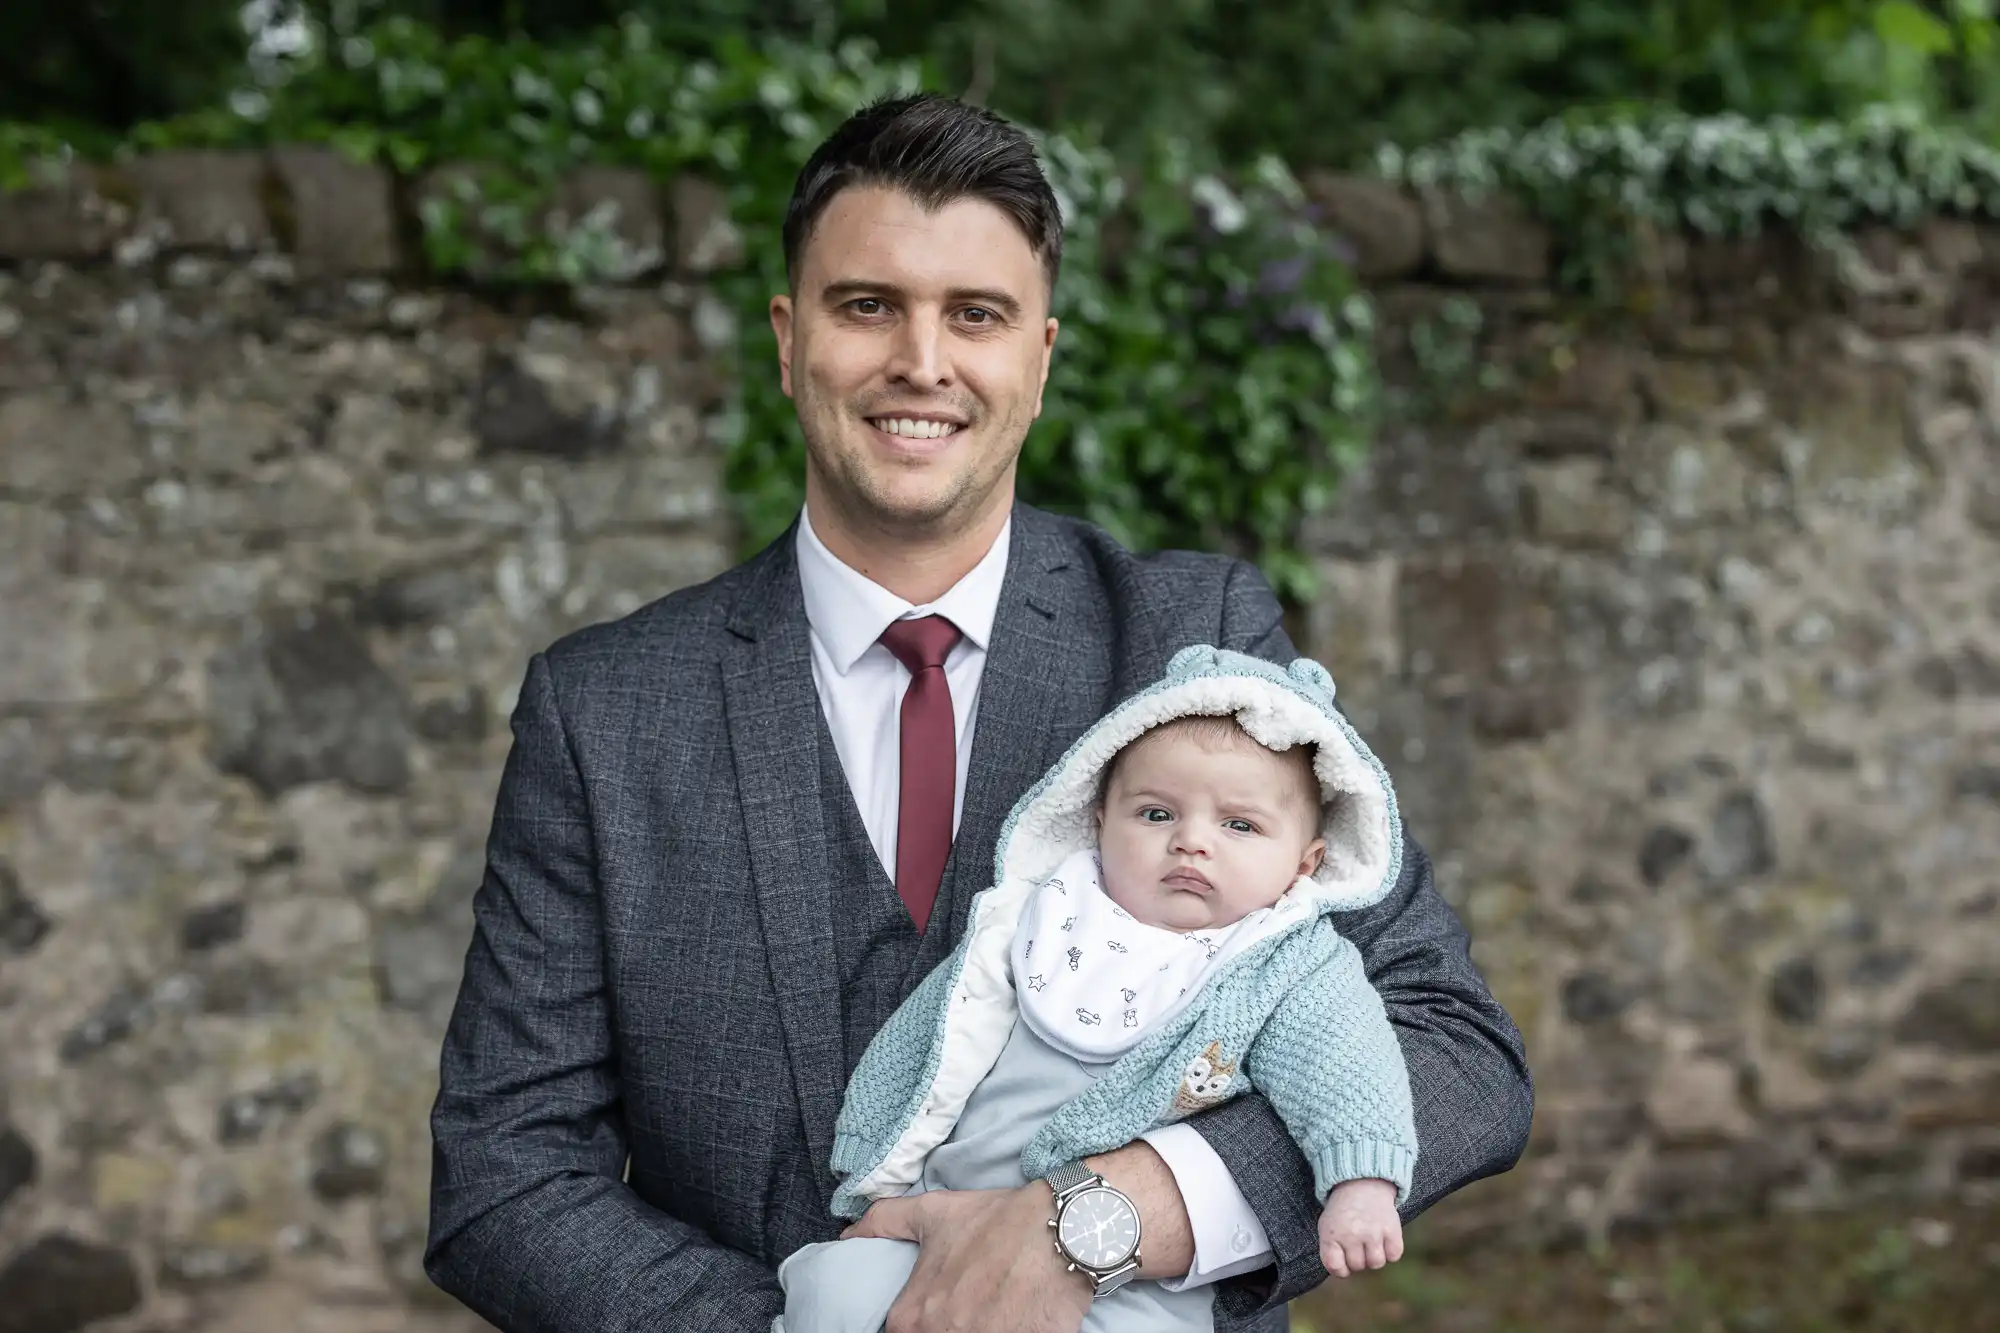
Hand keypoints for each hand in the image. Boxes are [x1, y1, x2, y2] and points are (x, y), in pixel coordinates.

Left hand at [843, 1186, 1091, 1332]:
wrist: (1062, 1227)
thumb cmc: (997, 1221)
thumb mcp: (934, 1212)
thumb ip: (884, 1222)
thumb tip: (848, 1236)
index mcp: (912, 1318)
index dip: (916, 1327)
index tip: (938, 1312)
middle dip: (951, 1327)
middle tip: (971, 1310)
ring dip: (979, 1329)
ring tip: (993, 1315)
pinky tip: (1015, 1321)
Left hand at [1317, 1178, 1402, 1277]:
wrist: (1362, 1183)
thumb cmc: (1343, 1211)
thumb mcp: (1327, 1226)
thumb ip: (1331, 1251)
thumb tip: (1343, 1273)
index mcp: (1331, 1235)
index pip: (1335, 1267)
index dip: (1341, 1267)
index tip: (1343, 1257)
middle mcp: (1351, 1235)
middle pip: (1357, 1266)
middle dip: (1358, 1258)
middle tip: (1357, 1241)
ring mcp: (1372, 1232)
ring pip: (1376, 1263)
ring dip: (1374, 1256)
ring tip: (1370, 1240)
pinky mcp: (1391, 1229)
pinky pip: (1393, 1255)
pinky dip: (1390, 1250)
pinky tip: (1384, 1237)